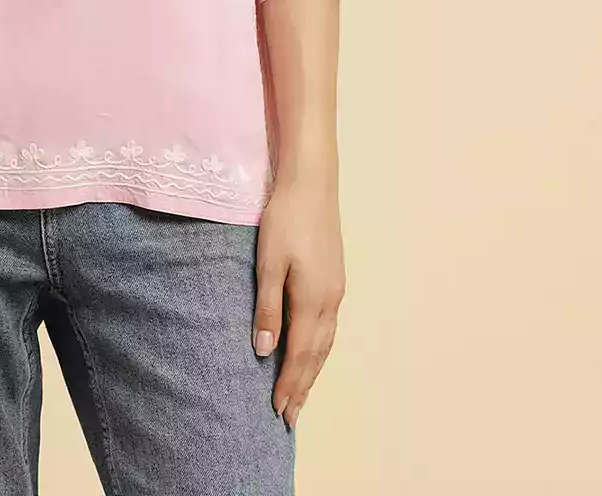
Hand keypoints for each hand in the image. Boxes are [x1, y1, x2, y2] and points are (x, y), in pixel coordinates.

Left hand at [251, 171, 345, 429]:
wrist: (311, 184)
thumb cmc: (284, 220)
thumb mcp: (268, 263)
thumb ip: (267, 308)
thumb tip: (265, 352)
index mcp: (312, 300)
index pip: (300, 355)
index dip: (290, 384)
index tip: (279, 412)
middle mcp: (330, 301)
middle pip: (317, 355)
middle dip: (303, 386)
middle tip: (291, 417)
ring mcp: (336, 289)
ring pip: (326, 342)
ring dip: (313, 371)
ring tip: (301, 393)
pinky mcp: (335, 277)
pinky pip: (329, 326)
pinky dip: (320, 348)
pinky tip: (312, 350)